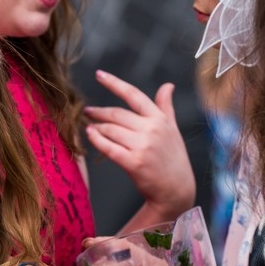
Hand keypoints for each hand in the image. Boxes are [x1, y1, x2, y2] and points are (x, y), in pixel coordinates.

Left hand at [84, 70, 195, 222]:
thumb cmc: (173, 159)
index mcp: (160, 119)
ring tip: (90, 127)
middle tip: (88, 111)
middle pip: (117, 114)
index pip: (134, 95)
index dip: (114, 83)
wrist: (176, 190)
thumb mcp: (172, 130)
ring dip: (97, 127)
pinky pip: (109, 147)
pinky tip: (90, 135)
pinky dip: (97, 140)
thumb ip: (166, 107)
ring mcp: (143, 147)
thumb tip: (168, 85)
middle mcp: (152, 130)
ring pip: (111, 130)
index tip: (99, 74)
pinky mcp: (134, 163)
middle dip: (100, 112)